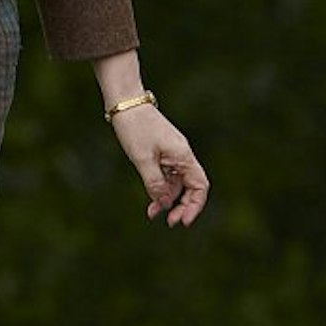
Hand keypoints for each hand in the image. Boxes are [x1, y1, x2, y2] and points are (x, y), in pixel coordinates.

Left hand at [115, 105, 209, 227]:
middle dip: (181, 207)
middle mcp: (182, 156)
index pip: (200, 187)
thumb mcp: (142, 159)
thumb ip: (154, 183)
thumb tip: (163, 204)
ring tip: (152, 215)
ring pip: (176, 184)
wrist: (125, 102)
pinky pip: (166, 176)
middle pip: (190, 188)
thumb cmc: (135, 128)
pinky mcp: (162, 153)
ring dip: (166, 200)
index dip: (195, 206)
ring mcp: (172, 154)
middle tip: (168, 222)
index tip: (183, 221)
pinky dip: (159, 189)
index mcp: (183, 156)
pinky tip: (150, 201)